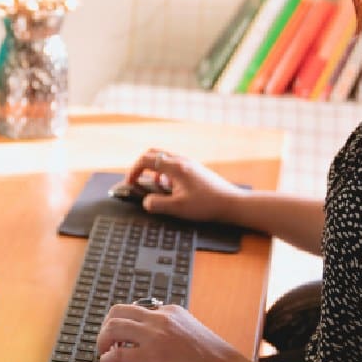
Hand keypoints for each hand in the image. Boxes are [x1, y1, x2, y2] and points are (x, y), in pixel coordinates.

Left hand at [96, 302, 254, 361]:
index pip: (136, 308)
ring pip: (112, 327)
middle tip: (106, 340)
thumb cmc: (212, 356)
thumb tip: (150, 334)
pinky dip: (106, 359)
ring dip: (102, 340)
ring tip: (104, 351)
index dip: (123, 322)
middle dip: (106, 325)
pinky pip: (117, 354)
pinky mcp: (151, 357)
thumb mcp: (191, 328)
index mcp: (170, 310)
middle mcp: (160, 318)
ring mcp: (154, 336)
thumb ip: (171, 326)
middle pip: (117, 311)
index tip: (119, 334)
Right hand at [126, 149, 243, 222]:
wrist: (231, 203)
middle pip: (153, 153)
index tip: (130, 183)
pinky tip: (170, 188)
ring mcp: (188, 163)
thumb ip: (157, 204)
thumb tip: (145, 202)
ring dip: (153, 170)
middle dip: (141, 166)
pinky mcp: (194, 168)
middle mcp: (181, 160)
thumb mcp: (178, 208)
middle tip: (136, 181)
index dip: (133, 170)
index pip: (146, 160)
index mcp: (175, 167)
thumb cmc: (206, 205)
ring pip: (163, 158)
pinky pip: (172, 164)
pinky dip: (164, 173)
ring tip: (156, 188)